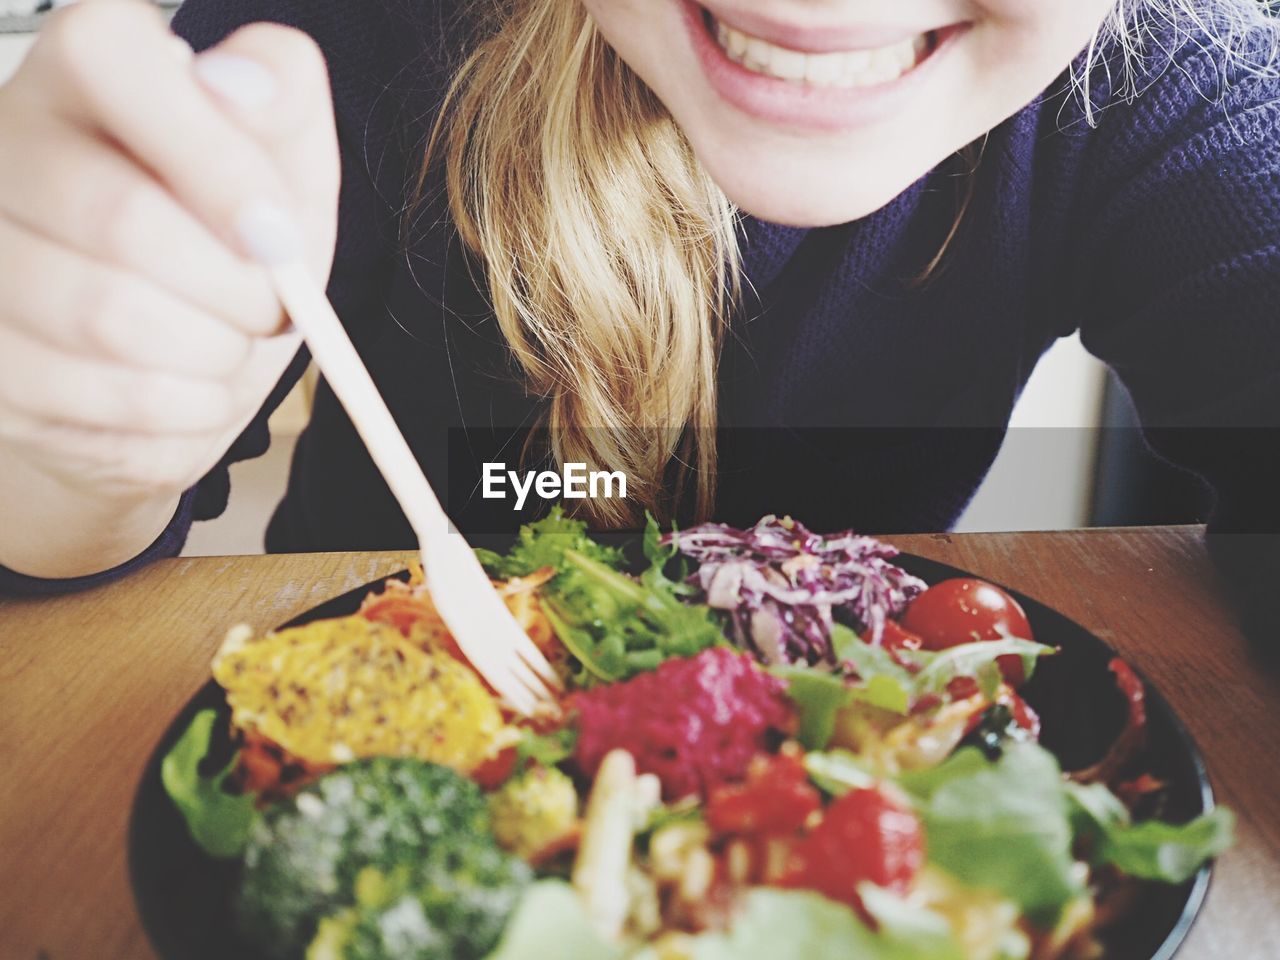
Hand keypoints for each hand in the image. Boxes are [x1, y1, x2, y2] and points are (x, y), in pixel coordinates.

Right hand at [0, 0, 339, 574]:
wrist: (190, 363)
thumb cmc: (233, 249)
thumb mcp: (287, 167)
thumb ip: (281, 103)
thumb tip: (243, 89)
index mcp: (82, 79)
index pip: (108, 56)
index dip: (213, 154)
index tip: (278, 231)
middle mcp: (5, 152)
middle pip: (120, 217)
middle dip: (237, 287)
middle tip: (271, 306)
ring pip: (111, 319)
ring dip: (213, 353)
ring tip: (228, 344)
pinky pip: (109, 401)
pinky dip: (186, 409)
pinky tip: (191, 387)